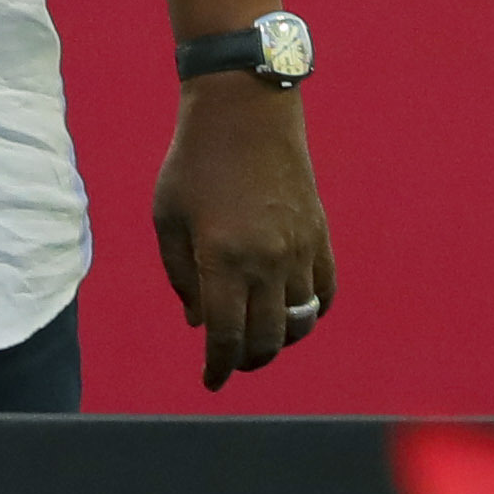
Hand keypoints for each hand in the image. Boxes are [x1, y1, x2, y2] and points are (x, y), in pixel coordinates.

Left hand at [153, 84, 332, 389]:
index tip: (211, 381)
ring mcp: (299, 248)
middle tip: (232, 362)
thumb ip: (181, 276)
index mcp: (223, 258)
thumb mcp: (168, 218)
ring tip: (260, 339)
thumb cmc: (195, 163)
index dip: (219, 367)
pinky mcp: (319, 234)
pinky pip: (325, 292)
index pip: (227, 336)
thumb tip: (198, 323)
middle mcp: (267, 261)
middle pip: (267, 339)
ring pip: (300, 321)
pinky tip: (293, 313)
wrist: (244, 112)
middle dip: (248, 360)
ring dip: (280, 340)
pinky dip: (312, 312)